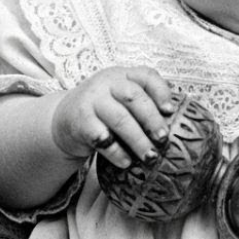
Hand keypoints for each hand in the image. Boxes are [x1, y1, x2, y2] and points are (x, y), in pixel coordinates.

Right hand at [50, 66, 175, 172]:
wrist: (64, 118)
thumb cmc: (103, 111)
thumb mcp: (120, 98)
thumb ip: (142, 103)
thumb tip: (174, 124)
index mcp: (122, 75)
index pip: (146, 75)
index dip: (161, 92)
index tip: (170, 111)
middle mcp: (106, 83)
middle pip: (134, 98)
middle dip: (152, 120)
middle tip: (163, 140)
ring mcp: (91, 101)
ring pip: (120, 119)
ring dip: (139, 141)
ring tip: (151, 158)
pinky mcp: (80, 122)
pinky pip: (102, 138)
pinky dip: (117, 152)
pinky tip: (127, 162)